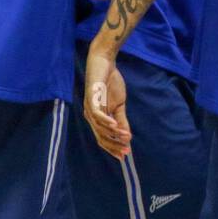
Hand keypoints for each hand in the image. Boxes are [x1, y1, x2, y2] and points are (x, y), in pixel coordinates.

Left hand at [83, 41, 130, 157]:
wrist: (104, 64)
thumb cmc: (110, 83)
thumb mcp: (120, 104)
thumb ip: (122, 120)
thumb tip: (128, 137)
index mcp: (96, 119)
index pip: (103, 139)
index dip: (113, 148)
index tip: (124, 155)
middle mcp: (90, 116)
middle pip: (100, 137)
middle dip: (113, 145)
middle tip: (126, 152)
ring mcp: (89, 108)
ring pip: (99, 127)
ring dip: (114, 134)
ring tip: (126, 137)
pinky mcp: (91, 99)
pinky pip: (97, 114)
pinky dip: (106, 121)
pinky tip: (115, 125)